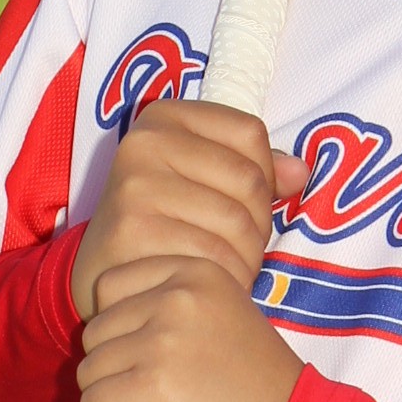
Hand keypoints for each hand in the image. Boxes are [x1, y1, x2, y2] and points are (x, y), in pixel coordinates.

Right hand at [70, 101, 305, 322]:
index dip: (263, 175)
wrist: (101, 278)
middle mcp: (144, 142)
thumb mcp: (201, 182)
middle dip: (259, 225)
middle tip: (239, 249)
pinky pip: (214, 257)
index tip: (240, 203)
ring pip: (238, 223)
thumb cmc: (162, 225)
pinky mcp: (132, 231)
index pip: (250, 133)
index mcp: (163, 117)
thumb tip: (300, 173)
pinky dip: (227, 279)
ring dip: (247, 259)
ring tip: (228, 269)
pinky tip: (208, 284)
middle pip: (249, 180)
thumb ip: (253, 170)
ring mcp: (135, 186)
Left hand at [77, 257, 302, 401]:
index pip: (112, 284)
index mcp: (197, 272)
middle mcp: (177, 298)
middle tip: (138, 396)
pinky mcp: (150, 387)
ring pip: (91, 369)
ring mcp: (162, 341)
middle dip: (110, 366)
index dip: (116, 327)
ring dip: (104, 399)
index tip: (137, 357)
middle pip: (98, 329)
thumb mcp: (230, 316)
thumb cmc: (264, 388)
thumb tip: (125, 323)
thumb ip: (186, 305)